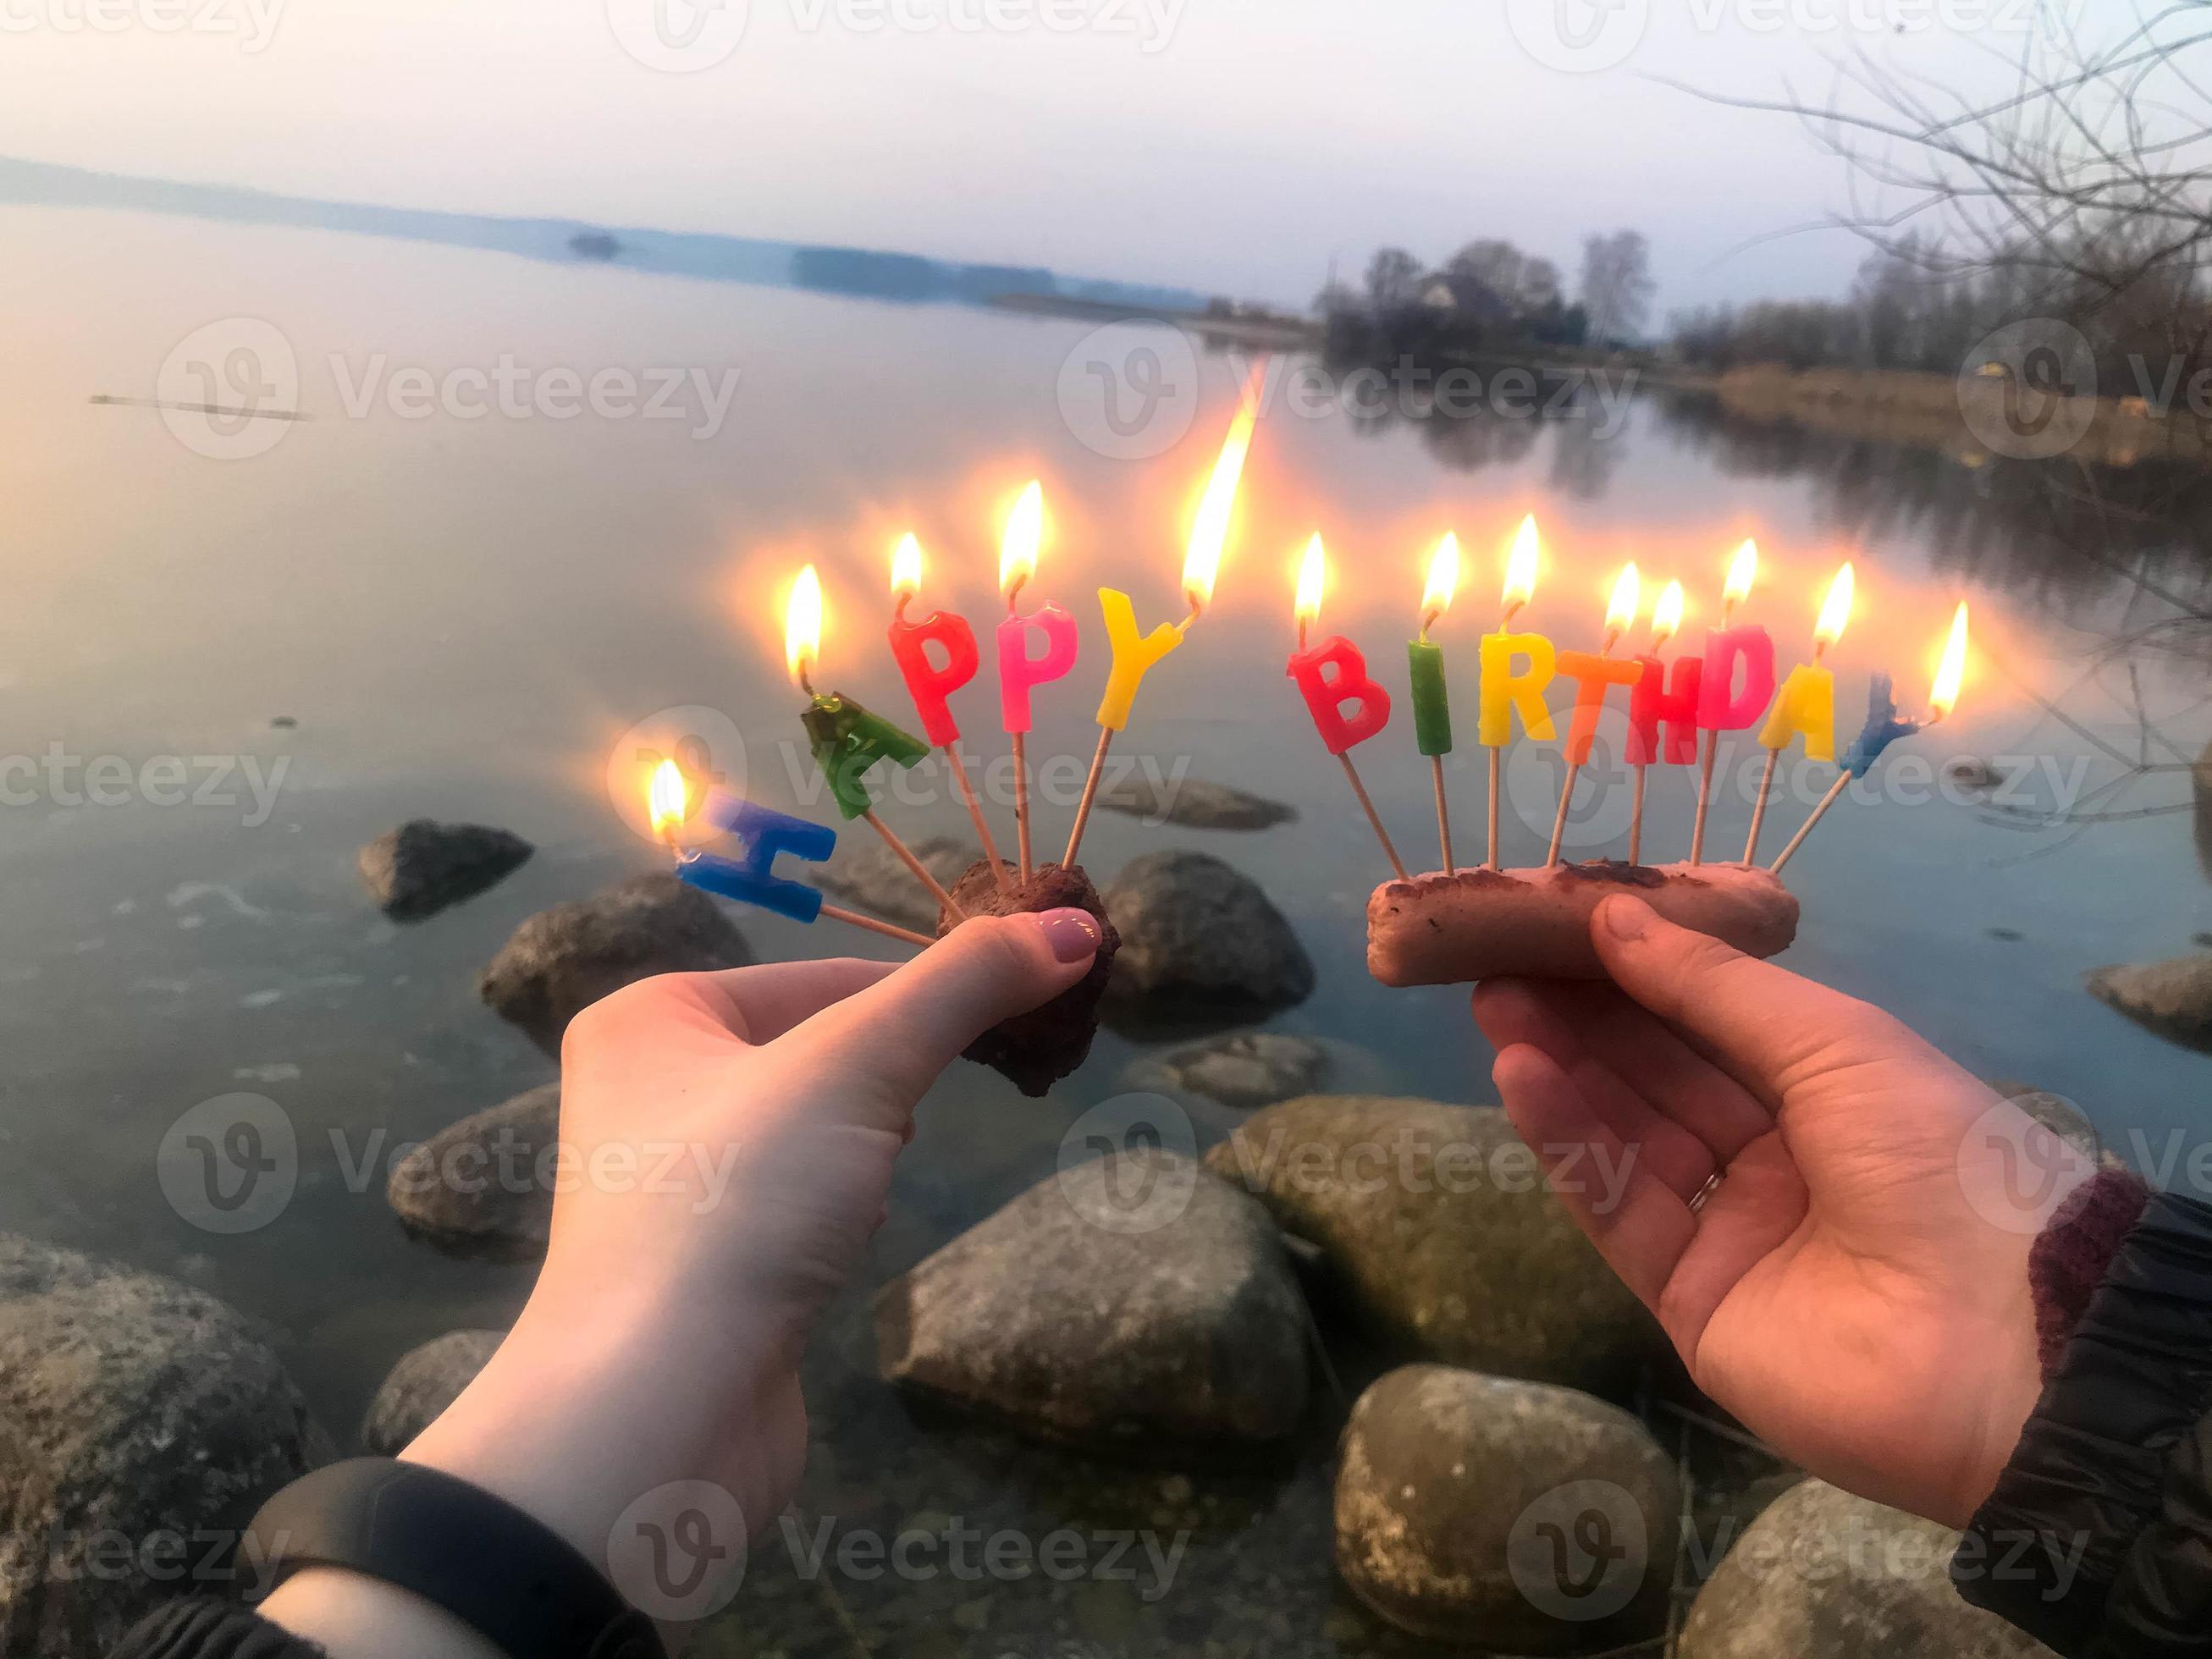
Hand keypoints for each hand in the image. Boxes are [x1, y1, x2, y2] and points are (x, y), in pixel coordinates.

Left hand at [264, 907, 1102, 1655]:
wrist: (654, 1413)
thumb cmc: (736, 1204)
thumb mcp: (858, 1065)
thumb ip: (965, 987)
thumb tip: (1076, 924)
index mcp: (652, 1015)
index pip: (826, 973)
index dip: (930, 990)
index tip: (1029, 1008)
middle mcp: (647, 1087)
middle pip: (819, 1043)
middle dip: (897, 1070)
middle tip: (955, 1097)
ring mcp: (672, 1183)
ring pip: (812, 1125)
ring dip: (869, 1142)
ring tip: (882, 1174)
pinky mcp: (704, 1266)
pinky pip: (793, 1201)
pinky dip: (839, 1206)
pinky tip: (852, 1233)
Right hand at [1473, 893, 2083, 1528]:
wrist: (2003, 1337)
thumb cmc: (1937, 1155)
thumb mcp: (1834, 1043)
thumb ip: (1711, 987)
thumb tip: (1611, 916)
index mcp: (1828, 1095)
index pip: (1708, 1027)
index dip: (1634, 977)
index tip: (1555, 927)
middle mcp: (1776, 1161)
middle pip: (1657, 1080)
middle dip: (1581, 1018)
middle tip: (1498, 962)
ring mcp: (1731, 1236)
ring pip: (1628, 1140)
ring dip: (1561, 1072)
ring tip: (1495, 1009)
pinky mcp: (1690, 1303)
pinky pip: (1620, 1210)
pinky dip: (1568, 1143)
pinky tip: (1523, 1078)